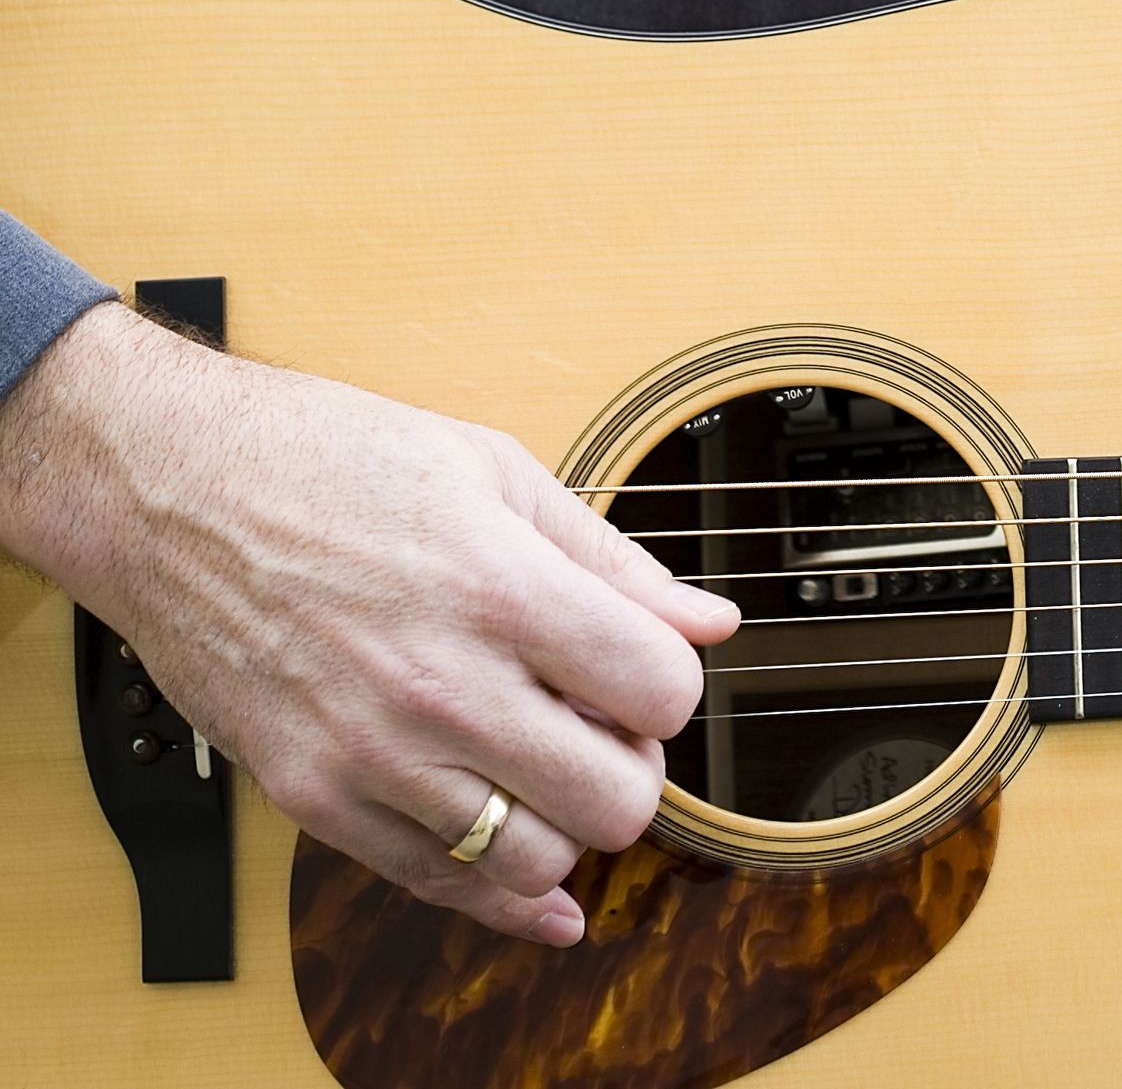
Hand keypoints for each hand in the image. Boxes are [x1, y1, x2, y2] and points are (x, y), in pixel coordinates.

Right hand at [0, 302, 736, 942]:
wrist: (173, 491)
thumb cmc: (329, 459)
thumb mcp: (492, 469)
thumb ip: (611, 559)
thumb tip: (711, 620)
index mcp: (498, 587)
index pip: (658, 691)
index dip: (670, 681)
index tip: (644, 664)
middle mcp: (440, 684)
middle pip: (615, 799)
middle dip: (632, 764)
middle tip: (604, 723)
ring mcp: (372, 754)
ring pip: (533, 862)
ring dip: (563, 824)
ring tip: (544, 764)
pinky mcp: (314, 799)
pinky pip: (436, 888)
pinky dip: (501, 900)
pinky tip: (537, 890)